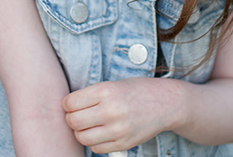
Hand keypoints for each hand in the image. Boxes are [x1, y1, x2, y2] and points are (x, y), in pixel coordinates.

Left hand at [62, 77, 183, 152]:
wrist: (166, 103)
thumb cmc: (137, 90)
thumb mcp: (113, 84)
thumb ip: (91, 96)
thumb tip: (66, 109)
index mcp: (106, 91)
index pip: (70, 103)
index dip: (68, 104)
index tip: (74, 103)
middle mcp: (111, 111)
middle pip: (73, 121)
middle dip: (72, 118)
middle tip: (80, 114)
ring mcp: (117, 130)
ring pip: (82, 137)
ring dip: (81, 131)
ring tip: (90, 124)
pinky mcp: (123, 144)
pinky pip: (96, 148)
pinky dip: (94, 141)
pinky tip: (101, 132)